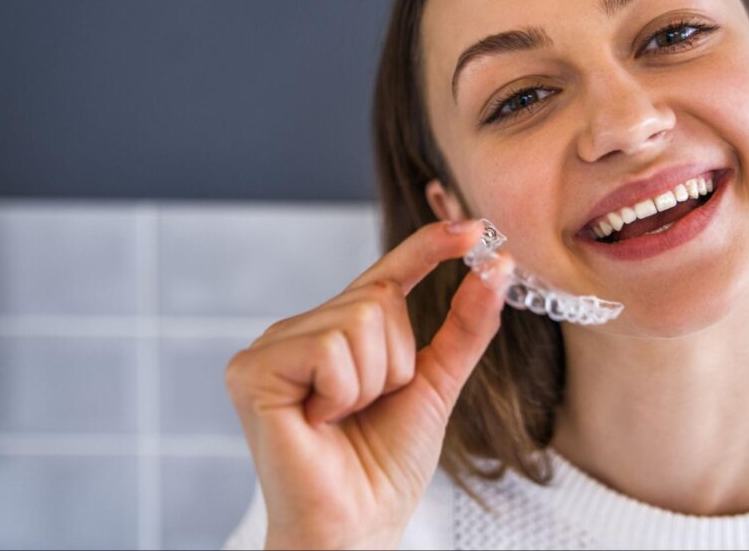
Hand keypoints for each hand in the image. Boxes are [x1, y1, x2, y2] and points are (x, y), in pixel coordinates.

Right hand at [224, 219, 512, 549]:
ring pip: (358, 317)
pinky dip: (343, 390)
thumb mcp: (436, 383)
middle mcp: (297, 332)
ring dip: (372, 380)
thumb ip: (464, 325)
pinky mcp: (252, 371)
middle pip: (377, 299)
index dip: (426, 248)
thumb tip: (496, 266)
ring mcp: (269, 347)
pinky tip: (319, 421)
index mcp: (334, 333)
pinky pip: (330, 345)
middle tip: (366, 410)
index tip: (473, 227)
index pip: (385, 276)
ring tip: (342, 419)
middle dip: (395, 363)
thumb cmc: (384, 465)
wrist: (356, 525)